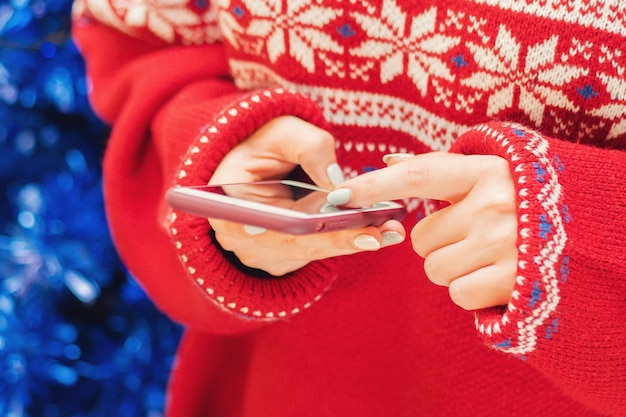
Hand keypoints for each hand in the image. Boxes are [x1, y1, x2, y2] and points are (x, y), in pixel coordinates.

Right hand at [208, 116, 404, 275]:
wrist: (263, 162)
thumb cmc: (267, 142)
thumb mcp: (284, 131)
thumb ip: (309, 147)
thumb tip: (337, 181)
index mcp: (225, 199)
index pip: (240, 220)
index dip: (268, 229)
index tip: (300, 228)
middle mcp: (239, 234)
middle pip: (286, 243)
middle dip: (332, 239)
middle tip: (373, 234)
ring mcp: (260, 250)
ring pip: (306, 251)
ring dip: (347, 242)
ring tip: (387, 232)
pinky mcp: (283, 255)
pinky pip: (315, 251)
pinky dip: (344, 240)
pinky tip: (377, 231)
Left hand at [327, 152, 517, 309]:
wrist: (589, 235)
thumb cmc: (525, 203)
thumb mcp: (490, 176)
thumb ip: (439, 170)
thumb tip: (386, 162)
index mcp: (485, 172)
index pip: (418, 174)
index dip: (375, 185)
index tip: (340, 195)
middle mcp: (494, 204)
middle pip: (421, 239)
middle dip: (439, 243)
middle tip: (473, 237)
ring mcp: (505, 243)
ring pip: (435, 269)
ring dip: (453, 268)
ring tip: (488, 255)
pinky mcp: (513, 280)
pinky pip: (457, 294)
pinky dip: (470, 291)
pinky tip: (496, 276)